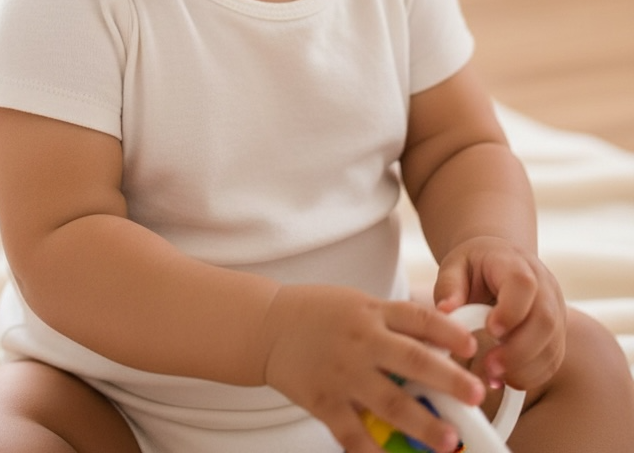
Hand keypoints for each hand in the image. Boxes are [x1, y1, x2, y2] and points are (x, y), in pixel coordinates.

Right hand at [260, 285, 485, 452]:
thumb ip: (394, 322)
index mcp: (372, 312)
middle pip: (413, 360)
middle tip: (476, 395)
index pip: (419, 318)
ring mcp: (343, 373)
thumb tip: (440, 343)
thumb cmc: (317, 312)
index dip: (449, 332)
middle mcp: (362, 341)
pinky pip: (352, 433)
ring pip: (390, 401)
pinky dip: (372, 452)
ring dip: (422, 423)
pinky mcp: (324, 401)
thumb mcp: (359, 304)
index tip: (473, 347)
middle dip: (449, 380)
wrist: (266, 325)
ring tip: (447, 441)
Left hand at [434, 236, 566, 391]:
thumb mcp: (455, 266)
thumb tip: (445, 312)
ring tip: (494, 376)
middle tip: (490, 366)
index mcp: (515, 263)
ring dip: (525, 368)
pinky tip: (506, 379)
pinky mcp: (556, 334)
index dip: (511, 311)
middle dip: (519, 350)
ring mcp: (555, 310)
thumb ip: (449, 286)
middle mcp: (544, 286)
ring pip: (552, 345)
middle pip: (545, 320)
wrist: (499, 260)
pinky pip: (552, 360)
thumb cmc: (474, 265)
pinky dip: (531, 375)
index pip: (524, 284)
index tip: (490, 331)